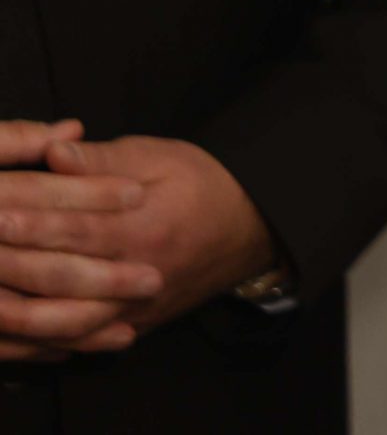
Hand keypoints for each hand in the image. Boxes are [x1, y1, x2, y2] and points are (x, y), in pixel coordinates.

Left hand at [7, 136, 276, 339]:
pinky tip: (17, 332)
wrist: (253, 227)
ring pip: (68, 323)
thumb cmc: (203, 184)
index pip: (75, 229)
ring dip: (22, 313)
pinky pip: (84, 343)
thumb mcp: (160, 157)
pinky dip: (47, 342)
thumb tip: (56, 152)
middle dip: (13, 267)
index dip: (30, 223)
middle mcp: (140, 273)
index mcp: (146, 226)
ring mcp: (138, 307)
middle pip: (63, 278)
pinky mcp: (136, 325)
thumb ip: (104, 160)